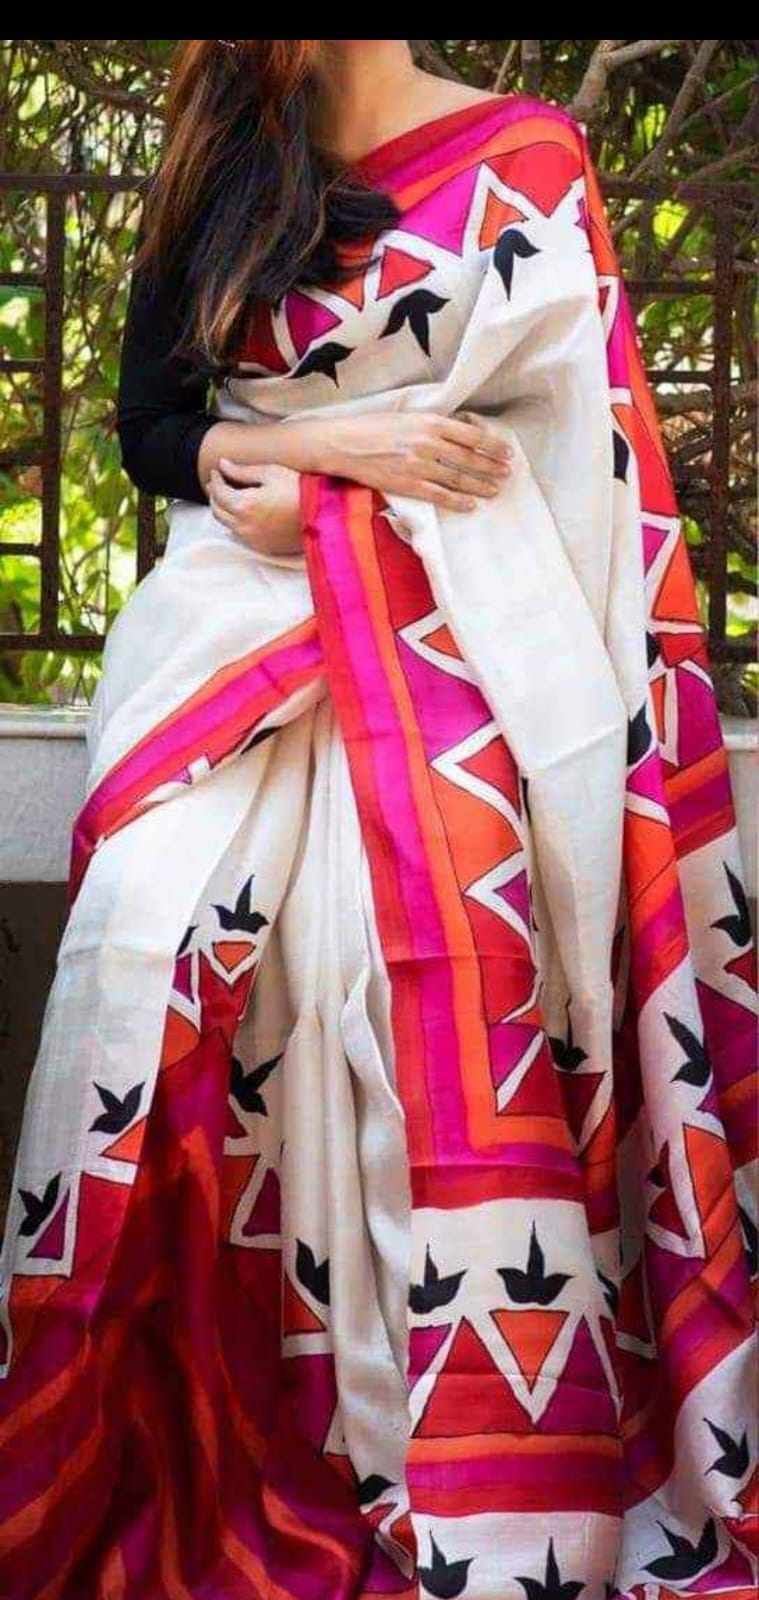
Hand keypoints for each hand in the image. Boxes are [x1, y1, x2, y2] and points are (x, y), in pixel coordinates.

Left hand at [208, 462, 301, 554]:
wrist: (323, 515)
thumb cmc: (300, 490)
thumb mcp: (271, 473)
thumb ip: (243, 471)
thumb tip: (223, 465)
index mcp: (244, 505)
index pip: (218, 492)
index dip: (215, 479)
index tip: (217, 471)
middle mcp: (244, 526)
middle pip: (217, 510)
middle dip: (215, 495)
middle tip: (217, 483)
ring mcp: (253, 539)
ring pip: (226, 525)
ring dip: (223, 510)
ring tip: (228, 497)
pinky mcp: (263, 547)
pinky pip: (240, 535)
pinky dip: (235, 523)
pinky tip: (242, 513)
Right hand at [280, 411, 512, 510]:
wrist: (343, 442)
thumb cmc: (373, 427)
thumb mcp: (406, 416)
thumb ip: (432, 425)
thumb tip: (458, 434)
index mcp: (430, 422)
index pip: (472, 436)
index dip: (493, 446)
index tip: (507, 452)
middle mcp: (428, 443)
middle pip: (470, 458)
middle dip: (492, 467)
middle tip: (507, 474)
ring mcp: (418, 465)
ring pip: (458, 478)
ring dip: (480, 485)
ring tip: (495, 490)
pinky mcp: (407, 484)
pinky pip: (439, 495)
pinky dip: (458, 501)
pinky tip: (471, 505)